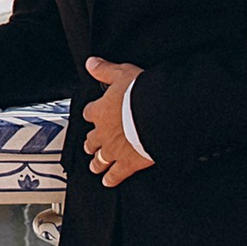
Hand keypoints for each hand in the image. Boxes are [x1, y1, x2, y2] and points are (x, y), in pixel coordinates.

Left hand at [83, 59, 151, 186]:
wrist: (157, 115)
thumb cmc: (141, 94)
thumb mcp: (121, 74)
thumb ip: (105, 70)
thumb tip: (91, 63)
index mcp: (101, 111)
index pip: (90, 112)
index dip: (91, 113)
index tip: (92, 114)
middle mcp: (103, 132)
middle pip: (91, 140)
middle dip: (91, 143)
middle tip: (89, 146)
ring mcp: (114, 149)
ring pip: (100, 159)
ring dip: (96, 163)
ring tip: (94, 166)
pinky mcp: (127, 163)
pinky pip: (116, 174)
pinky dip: (111, 178)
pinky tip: (108, 181)